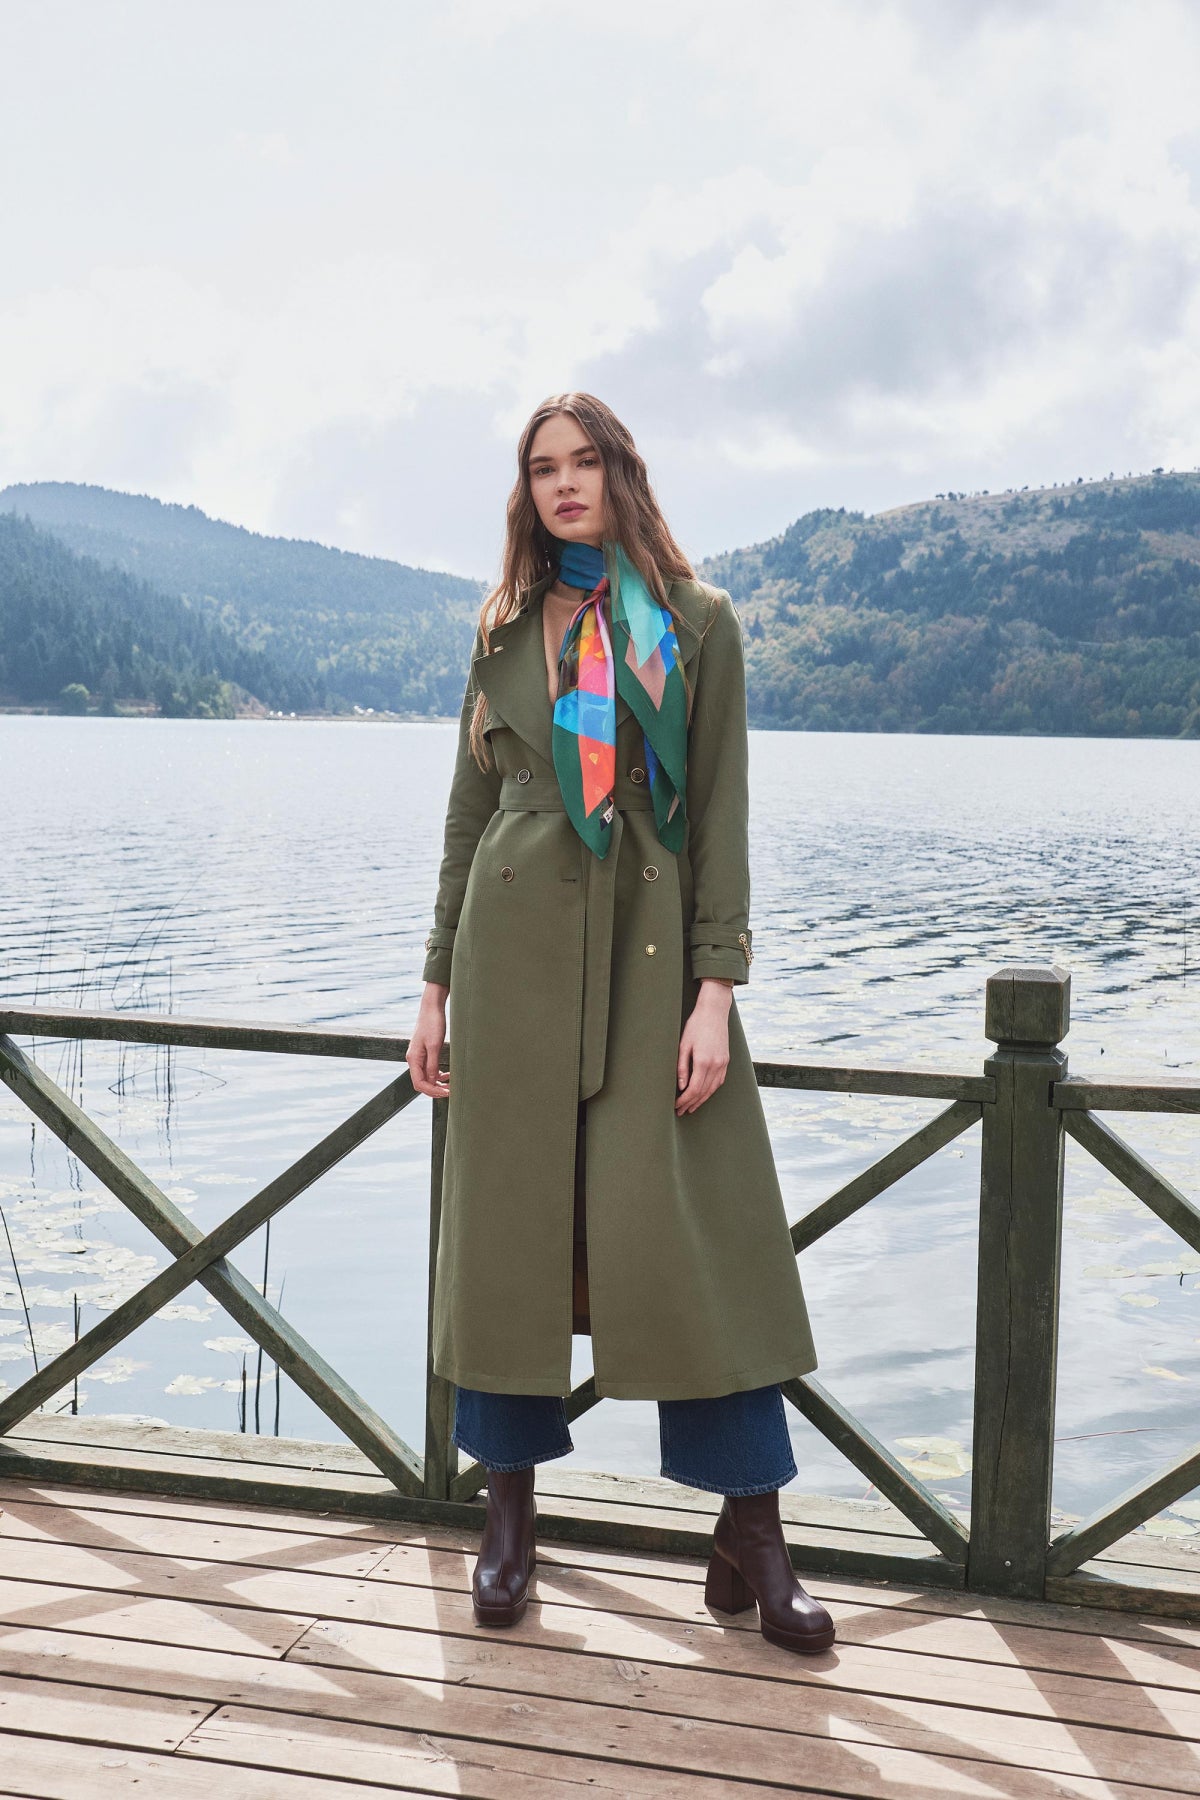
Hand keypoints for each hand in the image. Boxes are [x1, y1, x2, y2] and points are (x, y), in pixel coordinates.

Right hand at [407, 982, 449, 1098]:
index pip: (419, 1084)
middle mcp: (414, 1059)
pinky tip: (448, 1074)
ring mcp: (419, 1056)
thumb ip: (432, 1065)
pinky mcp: (425, 1052)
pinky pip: (430, 1069)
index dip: (432, 1091)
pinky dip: (438, 1074)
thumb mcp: (434, 1046)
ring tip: (451, 1085)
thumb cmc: (433, 1024)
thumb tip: (432, 1082)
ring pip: (426, 1077)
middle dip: (436, 1089)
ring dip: (438, 1083)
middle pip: (422, 1082)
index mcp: (413, 1059)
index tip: (447, 1092)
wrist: (432, 1007)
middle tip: (451, 1092)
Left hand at [675, 979, 732, 1114]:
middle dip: (691, 1104)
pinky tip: (703, 1094)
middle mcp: (716, 1065)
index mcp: (703, 1061)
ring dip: (701, 1100)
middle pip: (703, 1092)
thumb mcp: (683, 1045)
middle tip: (680, 1111)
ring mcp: (723, 1063)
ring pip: (713, 1089)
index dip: (684, 1100)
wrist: (714, 1012)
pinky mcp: (726, 1060)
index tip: (676, 1106)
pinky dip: (710, 1091)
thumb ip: (682, 1068)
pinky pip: (719, 1081)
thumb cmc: (695, 1026)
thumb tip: (681, 1087)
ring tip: (691, 1107)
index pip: (694, 1089)